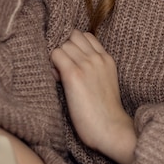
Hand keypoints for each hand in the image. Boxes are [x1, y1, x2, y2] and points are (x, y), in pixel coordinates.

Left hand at [50, 30, 136, 163]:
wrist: (111, 128)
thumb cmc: (105, 112)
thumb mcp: (106, 82)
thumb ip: (95, 68)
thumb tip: (75, 63)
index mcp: (106, 59)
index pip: (86, 36)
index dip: (76, 46)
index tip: (74, 62)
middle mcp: (97, 57)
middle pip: (73, 36)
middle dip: (66, 49)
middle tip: (64, 69)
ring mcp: (86, 64)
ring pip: (63, 45)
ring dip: (58, 58)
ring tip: (60, 76)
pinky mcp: (74, 74)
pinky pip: (56, 55)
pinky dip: (53, 65)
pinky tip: (58, 80)